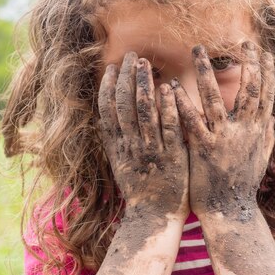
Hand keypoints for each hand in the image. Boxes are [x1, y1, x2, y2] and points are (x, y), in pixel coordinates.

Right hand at [98, 52, 189, 220]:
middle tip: (131, 56)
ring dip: (143, 85)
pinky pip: (168, 128)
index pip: (108, 110)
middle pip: (124, 105)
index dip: (108, 87)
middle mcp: (131, 146)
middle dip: (126, 78)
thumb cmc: (140, 191)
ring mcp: (151, 151)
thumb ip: (114, 142)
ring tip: (145, 64)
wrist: (154, 219)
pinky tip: (167, 88)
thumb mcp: (120, 165)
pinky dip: (166, 107)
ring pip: (143, 112)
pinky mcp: (172, 157)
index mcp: (117, 147)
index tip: (112, 67)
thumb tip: (103, 119)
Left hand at [172, 42, 274, 220]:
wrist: (229, 213)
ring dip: (206, 73)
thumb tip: (272, 117)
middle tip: (243, 42)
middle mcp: (243, 132)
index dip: (266, 73)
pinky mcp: (203, 149)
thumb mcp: (260, 159)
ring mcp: (223, 139)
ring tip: (198, 49)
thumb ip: (266, 136)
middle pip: (249, 92)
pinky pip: (191, 121)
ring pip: (215, 99)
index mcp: (256, 132)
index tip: (264, 53)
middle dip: (248, 65)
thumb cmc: (242, 185)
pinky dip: (182, 102)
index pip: (265, 96)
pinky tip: (172, 85)